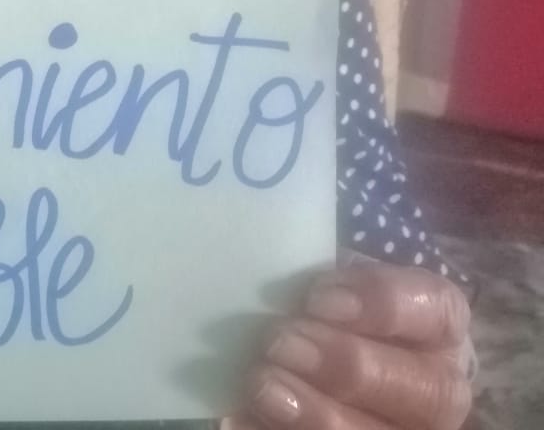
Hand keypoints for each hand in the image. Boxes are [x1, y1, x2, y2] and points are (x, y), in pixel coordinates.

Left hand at [229, 263, 471, 429]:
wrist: (310, 344)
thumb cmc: (319, 304)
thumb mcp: (326, 278)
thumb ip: (314, 273)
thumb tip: (265, 269)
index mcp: (437, 325)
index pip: (436, 307)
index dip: (382, 304)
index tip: (317, 298)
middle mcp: (439, 387)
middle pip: (424, 389)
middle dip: (347, 366)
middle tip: (281, 343)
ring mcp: (406, 429)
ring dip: (320, 415)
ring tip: (264, 387)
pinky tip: (243, 419)